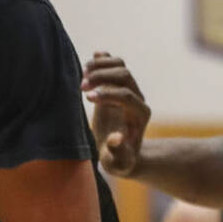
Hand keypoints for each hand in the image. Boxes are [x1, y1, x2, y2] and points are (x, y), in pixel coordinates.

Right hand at [81, 52, 150, 176]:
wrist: (121, 153)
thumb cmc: (119, 160)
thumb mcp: (118, 163)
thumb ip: (117, 153)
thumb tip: (117, 138)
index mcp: (140, 115)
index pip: (127, 96)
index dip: (107, 94)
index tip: (87, 98)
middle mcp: (138, 99)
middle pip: (124, 75)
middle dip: (102, 77)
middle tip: (82, 86)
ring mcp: (128, 90)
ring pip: (120, 66)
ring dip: (101, 66)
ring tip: (83, 74)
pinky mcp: (117, 86)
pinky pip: (114, 65)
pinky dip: (104, 59)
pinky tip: (93, 58)